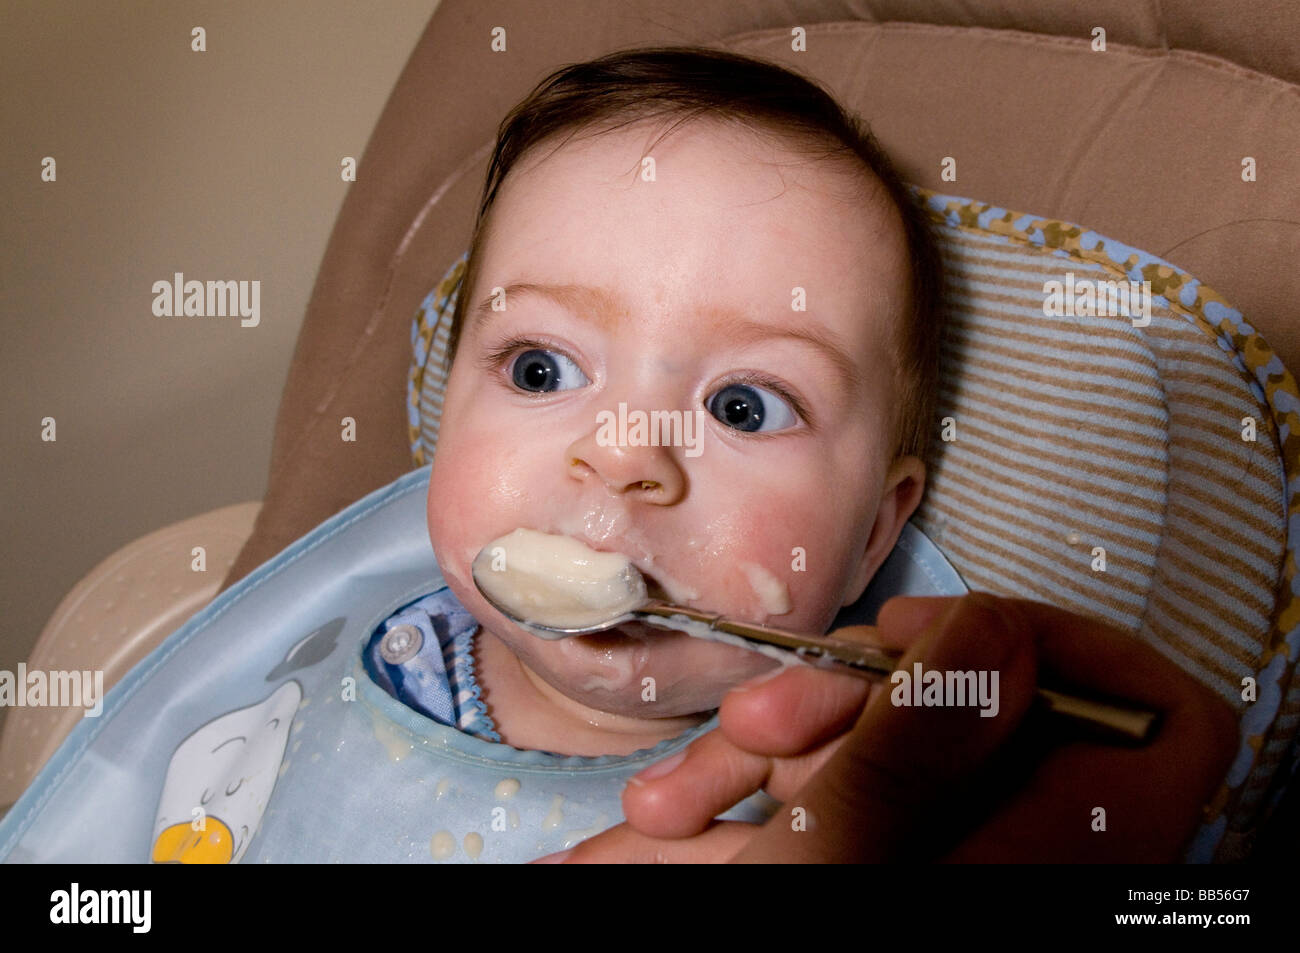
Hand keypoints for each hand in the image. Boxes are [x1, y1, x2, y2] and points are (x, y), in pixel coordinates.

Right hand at [538, 593, 1239, 862]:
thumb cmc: (777, 936)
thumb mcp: (832, 869)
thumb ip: (914, 753)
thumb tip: (994, 630)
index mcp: (1042, 858)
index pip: (1158, 722)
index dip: (1066, 644)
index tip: (944, 631)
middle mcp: (1000, 852)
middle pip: (986, 714)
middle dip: (849, 697)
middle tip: (765, 723)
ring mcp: (926, 854)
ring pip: (887, 747)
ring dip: (769, 747)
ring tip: (681, 794)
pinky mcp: (855, 855)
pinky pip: (824, 795)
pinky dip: (743, 794)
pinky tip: (665, 817)